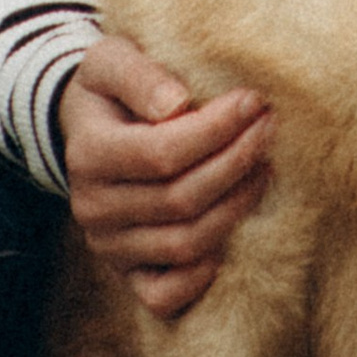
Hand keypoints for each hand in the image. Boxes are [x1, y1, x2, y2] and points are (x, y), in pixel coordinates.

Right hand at [57, 31, 272, 318]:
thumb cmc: (111, 90)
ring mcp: (109, 246)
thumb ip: (140, 75)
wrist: (87, 128)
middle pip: (181, 200)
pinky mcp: (125, 274)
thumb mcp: (111, 60)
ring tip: (264, 168)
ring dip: (235, 208)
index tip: (253, 102)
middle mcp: (93, 208)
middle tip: (269, 129)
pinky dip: (200, 277)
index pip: (162, 153)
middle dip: (236, 163)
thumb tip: (177, 105)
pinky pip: (162, 296)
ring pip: (184, 245)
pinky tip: (232, 236)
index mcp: (88, 154)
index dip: (216, 131)